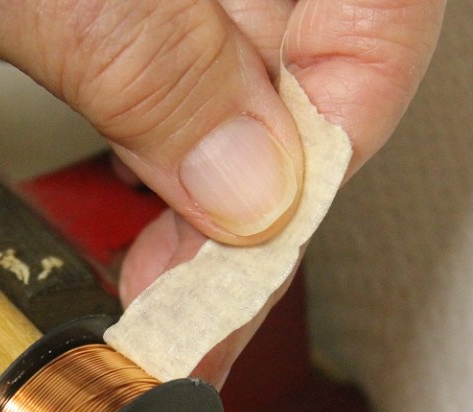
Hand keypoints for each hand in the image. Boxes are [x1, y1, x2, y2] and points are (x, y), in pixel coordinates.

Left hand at [0, 0, 444, 382]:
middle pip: (307, 87)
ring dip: (213, 225)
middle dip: (259, 216)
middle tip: (196, 319)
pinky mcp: (105, 44)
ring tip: (167, 309)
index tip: (255, 241)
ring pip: (243, 124)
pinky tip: (143, 246)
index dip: (329, 138)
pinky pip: (175, 131)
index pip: (368, 20)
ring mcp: (157, 3)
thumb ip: (139, 49)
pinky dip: (165, 202)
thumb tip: (254, 174)